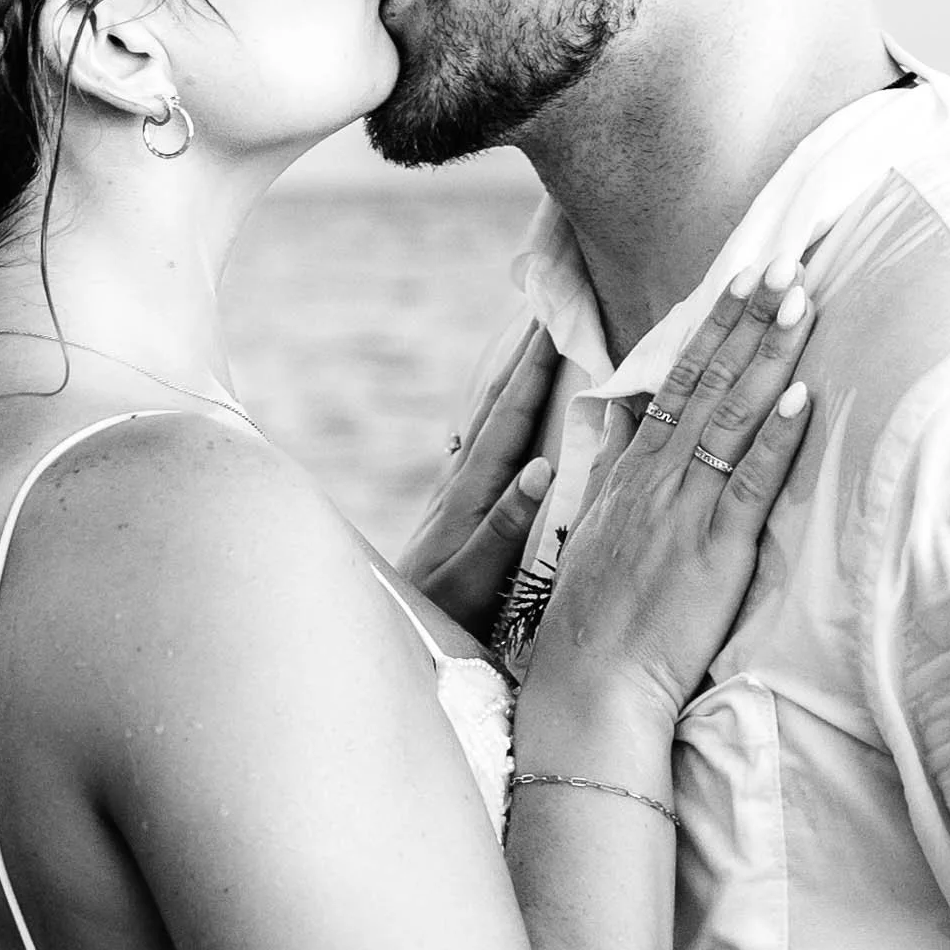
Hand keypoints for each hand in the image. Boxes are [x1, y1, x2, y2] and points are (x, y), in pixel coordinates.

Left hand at [394, 324, 560, 639]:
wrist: (394, 642)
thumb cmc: (441, 620)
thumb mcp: (477, 581)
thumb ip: (506, 526)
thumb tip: (542, 466)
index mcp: (470, 494)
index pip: (509, 419)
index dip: (533, 370)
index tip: (555, 322)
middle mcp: (459, 484)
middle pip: (495, 405)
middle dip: (523, 356)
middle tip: (549, 307)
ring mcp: (454, 495)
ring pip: (487, 421)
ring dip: (512, 379)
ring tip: (533, 343)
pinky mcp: (453, 511)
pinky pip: (484, 444)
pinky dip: (501, 414)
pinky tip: (505, 412)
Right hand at [523, 266, 811, 735]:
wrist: (593, 682)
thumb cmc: (597, 616)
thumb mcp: (596, 528)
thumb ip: (614, 469)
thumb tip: (624, 419)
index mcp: (632, 472)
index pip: (677, 380)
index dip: (712, 327)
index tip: (740, 279)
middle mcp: (658, 479)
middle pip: (708, 382)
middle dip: (747, 319)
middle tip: (783, 262)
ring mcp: (686, 511)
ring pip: (733, 418)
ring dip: (769, 357)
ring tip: (799, 302)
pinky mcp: (715, 550)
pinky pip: (749, 484)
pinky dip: (776, 439)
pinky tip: (801, 397)